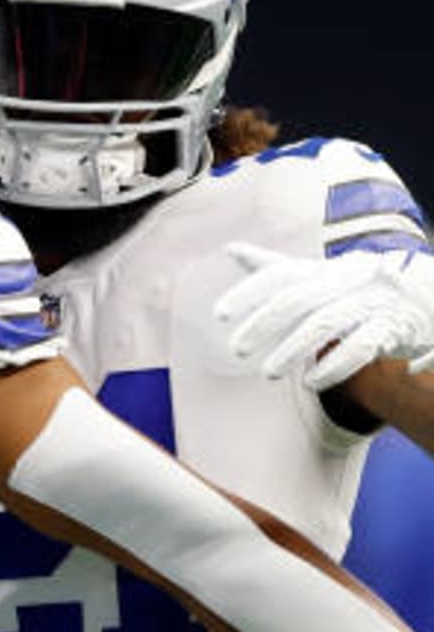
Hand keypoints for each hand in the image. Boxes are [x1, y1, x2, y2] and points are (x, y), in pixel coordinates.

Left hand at [214, 242, 433, 391]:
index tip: (218, 315)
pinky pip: (361, 347)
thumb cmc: (359, 287)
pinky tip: (311, 382)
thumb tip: (230, 250)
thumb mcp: (319, 274)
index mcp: (325, 268)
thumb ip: (276, 268)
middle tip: (236, 350)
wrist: (427, 296)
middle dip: (262, 325)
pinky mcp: (394, 328)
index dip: (248, 293)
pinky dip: (333, 366)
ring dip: (292, 350)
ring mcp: (372, 302)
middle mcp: (347, 279)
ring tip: (267, 372)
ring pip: (325, 324)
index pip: (280, 275)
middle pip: (297, 300)